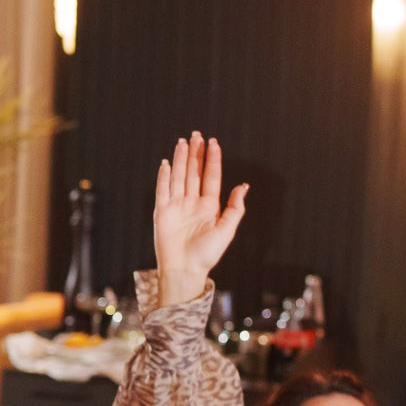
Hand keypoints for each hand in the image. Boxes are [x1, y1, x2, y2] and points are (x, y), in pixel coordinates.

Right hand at [152, 132, 247, 309]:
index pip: (210, 177)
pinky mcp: (162, 213)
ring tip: (183, 142)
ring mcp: (176, 207)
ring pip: (179, 177)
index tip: (213, 142)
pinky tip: (167, 163)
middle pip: (194, 173)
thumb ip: (235, 208)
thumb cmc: (207, 254)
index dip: (212, 159)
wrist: (185, 270)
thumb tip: (243, 186)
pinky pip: (163, 190)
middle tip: (197, 135)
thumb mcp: (227, 230)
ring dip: (181, 159)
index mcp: (209, 206)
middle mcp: (192, 203)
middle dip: (195, 153)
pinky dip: (165, 177)